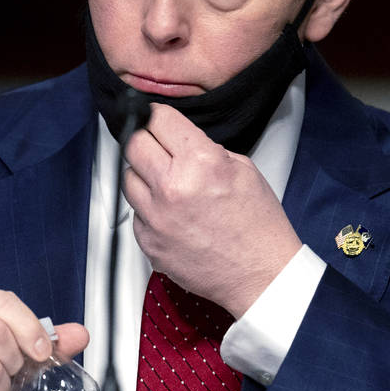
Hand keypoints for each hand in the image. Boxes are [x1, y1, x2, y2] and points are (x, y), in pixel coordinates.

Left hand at [123, 103, 302, 316]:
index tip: (158, 119)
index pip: (158, 119)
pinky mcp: (149, 242)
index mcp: (199, 163)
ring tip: (168, 183)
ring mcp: (156, 217)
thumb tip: (179, 140)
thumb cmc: (258, 227)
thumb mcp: (243, 168)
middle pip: (133, 144)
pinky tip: (171, 212)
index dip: (158, 115)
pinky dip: (149, 208)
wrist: (261, 275)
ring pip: (127, 178)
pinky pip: (136, 213)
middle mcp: (172, 188)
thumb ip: (206, 149)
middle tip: (158, 146)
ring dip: (144, 175)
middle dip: (145, 140)